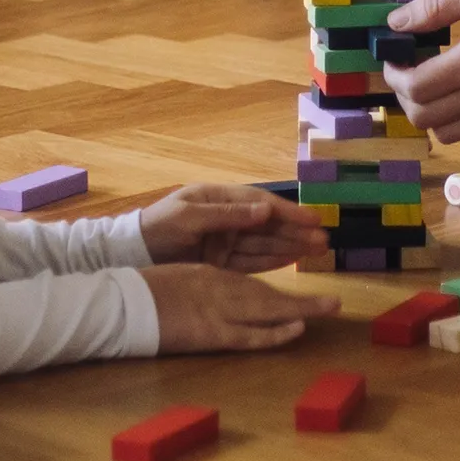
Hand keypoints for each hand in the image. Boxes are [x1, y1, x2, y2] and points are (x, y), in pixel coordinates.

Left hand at [138, 184, 329, 269]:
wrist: (134, 253)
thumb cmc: (158, 227)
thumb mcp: (189, 217)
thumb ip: (227, 214)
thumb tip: (265, 210)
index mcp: (220, 199)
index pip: (261, 204)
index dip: (289, 212)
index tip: (314, 219)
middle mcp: (228, 218)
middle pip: (269, 225)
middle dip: (297, 232)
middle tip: (325, 239)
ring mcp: (226, 240)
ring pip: (265, 244)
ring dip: (291, 246)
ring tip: (318, 250)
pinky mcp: (222, 262)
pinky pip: (253, 261)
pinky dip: (274, 261)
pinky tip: (293, 260)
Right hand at [140, 262, 339, 352]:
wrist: (120, 305)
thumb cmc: (139, 293)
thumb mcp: (175, 281)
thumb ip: (199, 286)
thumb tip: (215, 293)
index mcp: (208, 273)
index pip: (251, 279)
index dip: (279, 287)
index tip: (300, 293)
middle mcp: (220, 286)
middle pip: (269, 292)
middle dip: (302, 297)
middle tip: (333, 302)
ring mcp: (218, 309)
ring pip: (267, 308)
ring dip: (300, 309)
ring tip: (328, 309)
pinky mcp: (212, 333)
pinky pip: (250, 334)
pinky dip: (274, 332)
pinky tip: (296, 329)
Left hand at [383, 0, 459, 142]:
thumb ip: (436, 6)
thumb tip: (397, 21)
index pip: (415, 88)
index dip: (394, 74)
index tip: (395, 56)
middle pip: (424, 118)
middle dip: (406, 95)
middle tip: (409, 69)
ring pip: (448, 134)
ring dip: (431, 112)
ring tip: (435, 81)